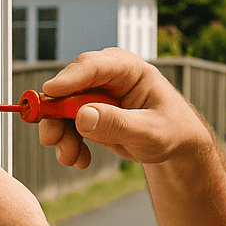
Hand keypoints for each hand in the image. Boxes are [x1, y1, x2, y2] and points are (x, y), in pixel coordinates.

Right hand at [38, 48, 211, 168]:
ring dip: (61, 134)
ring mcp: (96, 95)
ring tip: (70, 158)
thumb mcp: (150, 132)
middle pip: (70, 86)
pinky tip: (81, 160)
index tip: (50, 92)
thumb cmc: (171, 130)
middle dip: (56, 113)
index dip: (70, 78)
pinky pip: (68, 125)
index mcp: (129, 69)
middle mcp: (108, 78)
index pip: (94, 66)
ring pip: (63, 108)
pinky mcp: (90, 113)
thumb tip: (82, 116)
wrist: (175, 145)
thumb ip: (117, 124)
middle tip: (50, 138)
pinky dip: (69, 143)